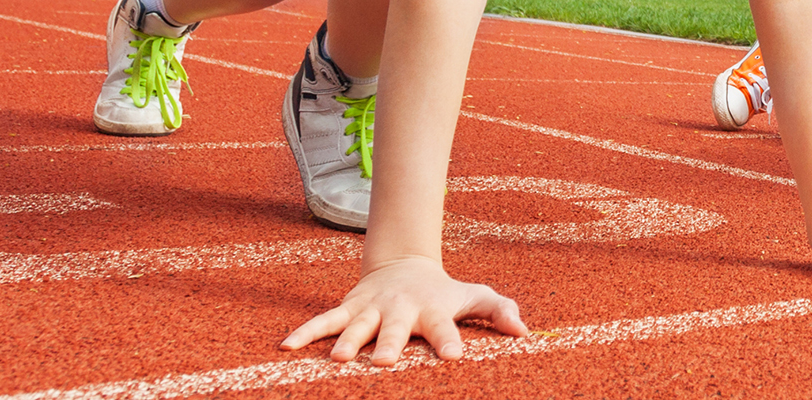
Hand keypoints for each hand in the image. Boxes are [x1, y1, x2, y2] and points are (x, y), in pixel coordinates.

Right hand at [281, 259, 525, 366]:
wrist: (404, 264)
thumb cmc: (444, 291)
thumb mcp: (475, 296)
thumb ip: (499, 310)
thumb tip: (524, 331)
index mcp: (433, 310)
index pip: (443, 327)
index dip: (449, 340)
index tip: (454, 356)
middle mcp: (400, 310)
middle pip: (394, 329)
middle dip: (389, 344)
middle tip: (383, 362)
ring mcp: (371, 309)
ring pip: (356, 326)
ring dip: (348, 341)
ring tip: (339, 359)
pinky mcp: (348, 308)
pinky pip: (324, 321)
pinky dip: (305, 332)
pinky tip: (286, 348)